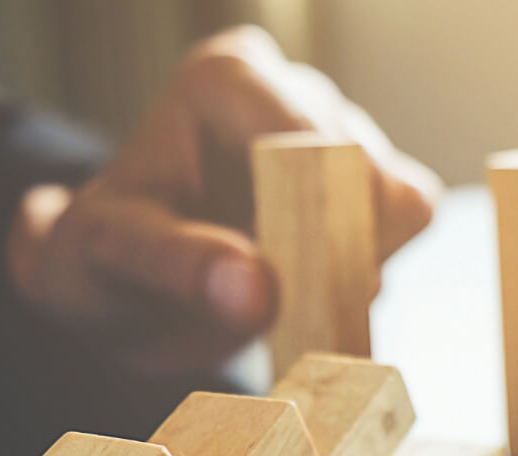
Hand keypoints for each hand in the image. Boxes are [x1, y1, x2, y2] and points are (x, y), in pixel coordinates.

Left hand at [6, 26, 441, 374]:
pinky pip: (412, 222)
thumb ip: (177, 266)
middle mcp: (290, 90)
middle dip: (335, 253)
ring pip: (400, 198)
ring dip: (356, 264)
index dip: (316, 217)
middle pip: (364, 170)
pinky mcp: (370, 177)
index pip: (307, 137)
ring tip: (288, 300)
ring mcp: (337, 130)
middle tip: (285, 313)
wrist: (126, 287)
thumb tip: (255, 291)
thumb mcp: (108, 259)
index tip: (294, 287)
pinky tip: (315, 288)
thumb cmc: (105, 257)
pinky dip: (373, 268)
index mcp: (225, 80)